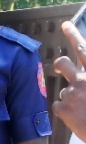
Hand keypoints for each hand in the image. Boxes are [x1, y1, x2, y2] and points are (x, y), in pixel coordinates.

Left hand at [53, 21, 85, 140]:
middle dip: (60, 62)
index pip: (83, 48)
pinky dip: (67, 112)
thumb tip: (83, 72)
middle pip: (63, 63)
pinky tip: (78, 118)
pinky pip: (59, 106)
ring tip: (83, 106)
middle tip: (60, 63)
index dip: (73, 34)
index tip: (65, 25)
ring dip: (71, 96)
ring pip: (63, 89)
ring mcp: (71, 92)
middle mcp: (84, 78)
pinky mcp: (62, 108)